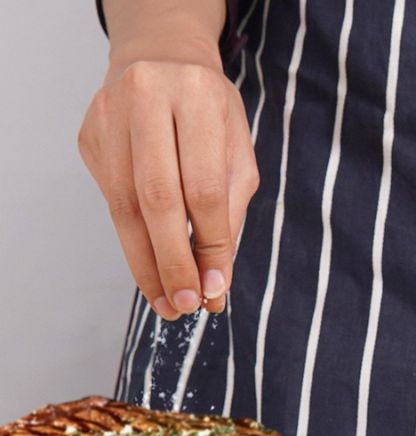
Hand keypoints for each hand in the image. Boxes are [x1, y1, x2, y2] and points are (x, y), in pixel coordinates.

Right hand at [79, 57, 258, 317]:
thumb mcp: (237, 155)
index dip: (210, 245)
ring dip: (147, 265)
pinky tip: (150, 267)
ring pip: (125, 208)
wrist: (161, 61)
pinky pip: (112, 202)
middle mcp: (147, 100)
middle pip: (157, 199)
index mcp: (197, 99)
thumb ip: (230, 215)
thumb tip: (216, 281)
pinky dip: (133, 242)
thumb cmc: (210, 115)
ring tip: (167, 303)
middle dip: (173, 262)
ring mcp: (109, 117)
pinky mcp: (90, 137)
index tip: (216, 290)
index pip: (204, 188)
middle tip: (187, 306)